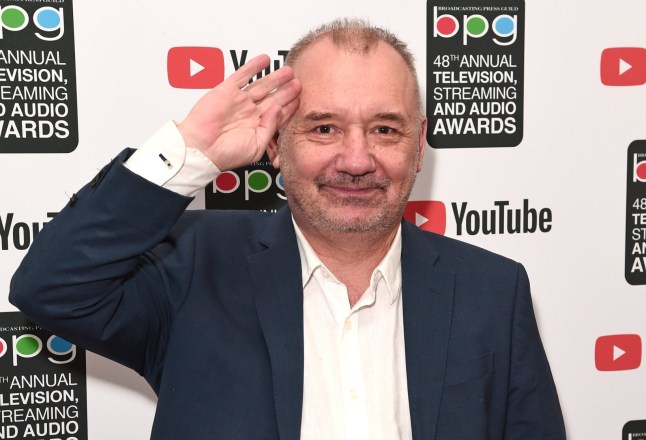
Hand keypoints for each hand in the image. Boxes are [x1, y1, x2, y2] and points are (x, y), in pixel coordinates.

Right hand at [177, 54, 300, 170]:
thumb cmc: (226, 154)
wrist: (201, 149)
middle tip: (299, 82)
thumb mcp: (256, 146)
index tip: (300, 99)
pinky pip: (242, 75)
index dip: (290, 105)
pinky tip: (264, 60)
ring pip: (262, 85)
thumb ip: (270, 128)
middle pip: (273, 98)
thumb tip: (278, 110)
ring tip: (288, 71)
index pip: (278, 113)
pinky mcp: (227, 91)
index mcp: (257, 127)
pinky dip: (253, 67)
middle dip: (286, 90)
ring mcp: (239, 101)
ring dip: (275, 77)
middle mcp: (249, 113)